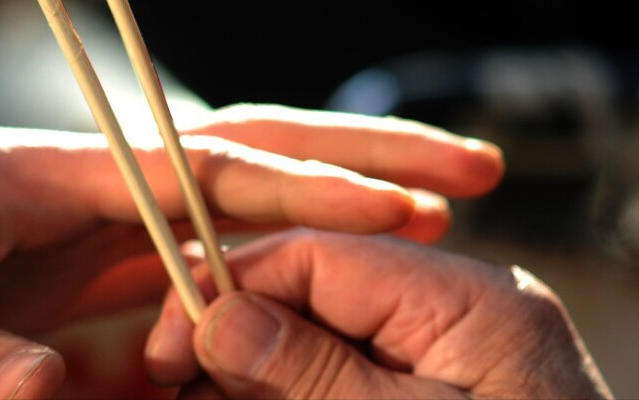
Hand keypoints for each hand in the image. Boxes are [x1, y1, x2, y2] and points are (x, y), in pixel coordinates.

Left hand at [0, 104, 502, 398]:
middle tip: (469, 168)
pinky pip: (186, 260)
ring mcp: (90, 218)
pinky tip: (320, 275)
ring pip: (231, 199)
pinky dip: (261, 260)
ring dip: (329, 197)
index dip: (312, 182)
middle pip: (245, 151)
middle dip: (357, 154)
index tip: (409, 199)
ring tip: (432, 210)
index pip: (205, 169)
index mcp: (52, 172)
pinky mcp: (78, 257)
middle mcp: (89, 183)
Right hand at [145, 229, 613, 399]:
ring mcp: (443, 354)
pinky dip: (287, 393)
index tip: (172, 346)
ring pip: (314, 339)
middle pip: (311, 294)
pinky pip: (340, 373)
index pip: (321, 254)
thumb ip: (311, 375)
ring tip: (195, 399)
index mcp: (469, 300)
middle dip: (236, 337)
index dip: (232, 288)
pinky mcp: (425, 391)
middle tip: (170, 386)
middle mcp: (457, 312)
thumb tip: (218, 320)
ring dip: (252, 375)